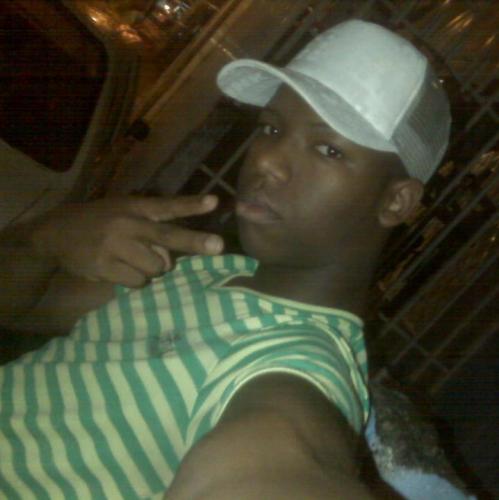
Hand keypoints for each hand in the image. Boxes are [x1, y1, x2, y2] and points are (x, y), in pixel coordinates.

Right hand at [30, 195, 223, 286]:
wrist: (56, 233)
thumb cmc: (99, 220)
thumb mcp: (122, 210)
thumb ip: (149, 225)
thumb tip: (172, 256)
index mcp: (135, 208)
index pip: (167, 206)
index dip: (190, 205)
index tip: (214, 202)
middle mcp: (127, 224)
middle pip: (167, 237)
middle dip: (195, 242)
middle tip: (218, 246)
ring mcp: (115, 246)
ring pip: (155, 267)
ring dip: (152, 269)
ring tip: (133, 259)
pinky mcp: (105, 267)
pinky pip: (138, 282)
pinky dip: (136, 280)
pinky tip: (120, 268)